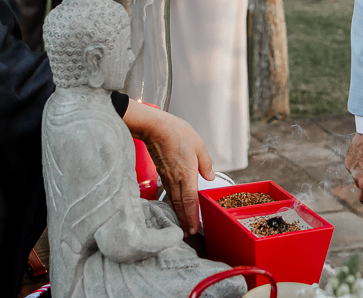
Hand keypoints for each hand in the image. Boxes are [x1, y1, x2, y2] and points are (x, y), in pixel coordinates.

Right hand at [123, 101, 213, 235]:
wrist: (154, 127)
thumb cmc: (176, 133)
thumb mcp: (199, 145)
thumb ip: (205, 163)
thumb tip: (209, 177)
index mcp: (187, 173)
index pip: (190, 201)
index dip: (192, 217)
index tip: (194, 229)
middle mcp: (176, 179)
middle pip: (180, 206)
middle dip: (185, 222)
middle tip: (188, 235)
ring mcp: (167, 178)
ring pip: (174, 201)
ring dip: (178, 215)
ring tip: (182, 226)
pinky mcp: (162, 174)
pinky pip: (168, 193)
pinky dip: (172, 203)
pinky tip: (174, 207)